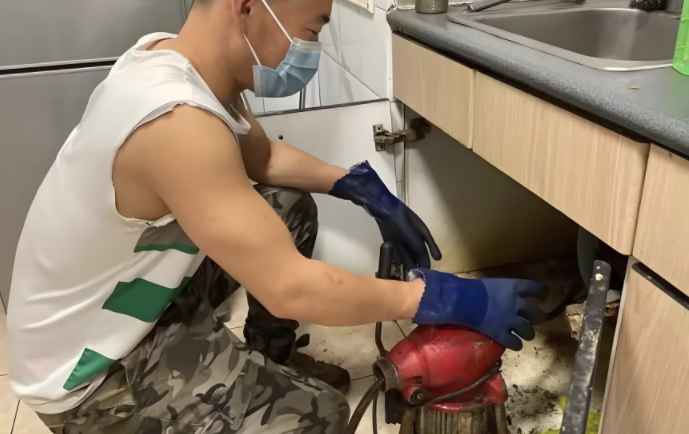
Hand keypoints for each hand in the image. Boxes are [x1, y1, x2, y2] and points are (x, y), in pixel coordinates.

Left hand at [329, 161, 441, 269]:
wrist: (376, 202)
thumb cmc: (394, 213)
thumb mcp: (406, 228)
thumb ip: (414, 241)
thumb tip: (421, 254)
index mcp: (419, 227)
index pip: (427, 243)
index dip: (432, 253)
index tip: (435, 264)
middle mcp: (411, 231)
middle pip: (417, 248)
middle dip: (420, 260)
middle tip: (421, 274)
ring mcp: (400, 233)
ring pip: (406, 249)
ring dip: (408, 260)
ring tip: (410, 272)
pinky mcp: (389, 235)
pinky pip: (395, 247)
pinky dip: (396, 255)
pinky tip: (396, 264)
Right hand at [411, 268, 546, 350]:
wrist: (460, 300)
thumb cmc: (472, 287)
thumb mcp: (493, 284)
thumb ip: (504, 291)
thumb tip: (506, 296)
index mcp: (514, 288)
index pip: (537, 288)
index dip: (543, 293)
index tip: (543, 296)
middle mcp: (516, 304)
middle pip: (537, 314)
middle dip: (537, 318)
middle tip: (533, 320)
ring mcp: (510, 321)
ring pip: (529, 332)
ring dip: (528, 333)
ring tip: (523, 334)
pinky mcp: (501, 334)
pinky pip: (515, 344)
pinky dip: (516, 344)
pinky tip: (513, 342)